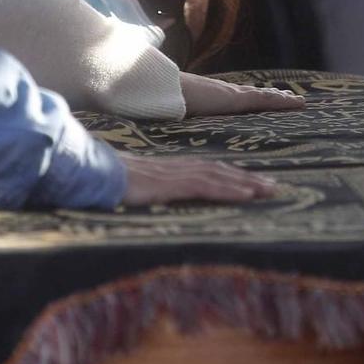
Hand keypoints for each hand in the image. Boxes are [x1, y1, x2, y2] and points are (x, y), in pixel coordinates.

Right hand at [120, 153, 277, 205]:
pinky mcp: (172, 184)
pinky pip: (207, 187)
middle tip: (273, 186)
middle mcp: (178, 168)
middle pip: (220, 171)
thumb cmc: (106, 180)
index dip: (232, 175)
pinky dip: (230, 190)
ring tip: (269, 190)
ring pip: (220, 177)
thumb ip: (146, 188)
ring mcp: (176, 174)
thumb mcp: (132, 186)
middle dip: (248, 178)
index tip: (251, 182)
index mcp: (170, 169)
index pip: (208, 170)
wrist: (90, 173)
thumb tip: (150, 196)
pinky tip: (247, 195)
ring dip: (247, 183)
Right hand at [180, 72, 307, 118]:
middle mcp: (229, 93)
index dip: (254, 98)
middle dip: (272, 96)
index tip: (265, 97)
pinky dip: (283, 102)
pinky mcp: (239, 99)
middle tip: (289, 97)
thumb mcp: (182, 113)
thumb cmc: (170, 105)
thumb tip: (180, 122)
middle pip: (256, 94)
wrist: (167, 93)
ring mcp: (235, 94)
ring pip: (265, 96)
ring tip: (299, 101)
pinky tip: (297, 103)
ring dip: (282, 99)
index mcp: (216, 98)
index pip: (240, 98)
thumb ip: (187, 116)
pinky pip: (266, 100)